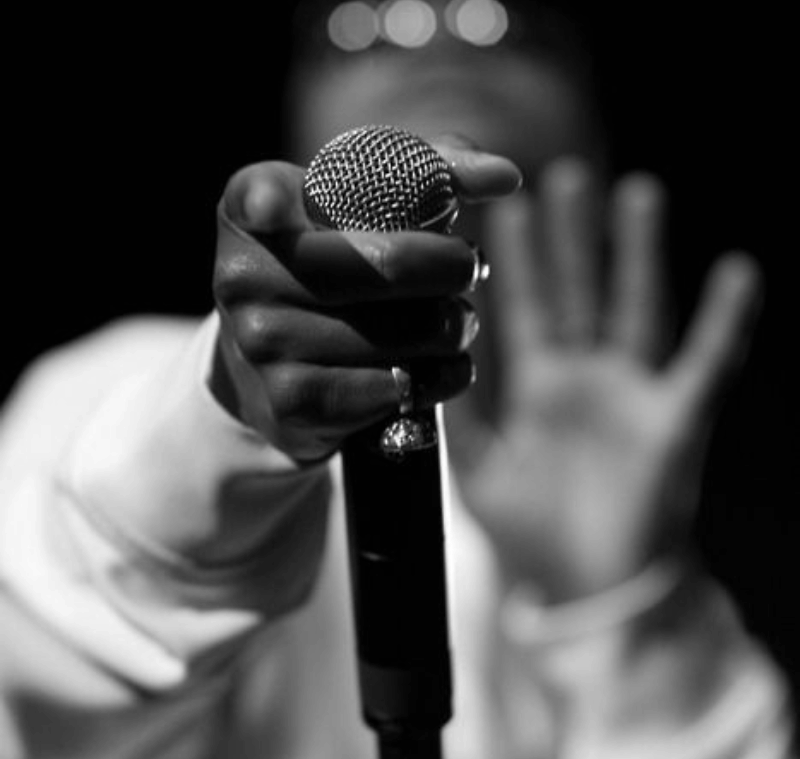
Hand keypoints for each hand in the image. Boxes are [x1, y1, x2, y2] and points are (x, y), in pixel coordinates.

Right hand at [211, 141, 520, 463]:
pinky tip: (447, 367)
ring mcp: (260, 346)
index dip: (266, 201)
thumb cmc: (335, 266)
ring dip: (446, 329)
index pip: (257, 196)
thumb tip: (505, 176)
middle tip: (471, 269)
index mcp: (248, 212)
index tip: (273, 206)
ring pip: (390, 334)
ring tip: (459, 322)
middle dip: (443, 268)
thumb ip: (430, 174)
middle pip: (374, 266)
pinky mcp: (290, 404)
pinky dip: (433, 378)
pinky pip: (385, 389)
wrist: (276, 366)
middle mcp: (241, 278)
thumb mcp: (361, 209)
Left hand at [447, 159, 762, 601]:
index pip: (519, 312)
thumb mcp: (480, 481)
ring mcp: (632, 396)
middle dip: (567, 239)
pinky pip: (705, 365)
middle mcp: (585, 382)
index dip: (505, 264)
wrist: (590, 593)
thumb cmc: (535, 541)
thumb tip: (426, 366)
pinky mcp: (674, 423)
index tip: (487, 212)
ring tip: (635, 191)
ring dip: (637, 254)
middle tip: (553, 176)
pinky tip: (735, 271)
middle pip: (577, 293)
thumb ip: (459, 425)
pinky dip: (723, 322)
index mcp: (537, 391)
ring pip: (637, 310)